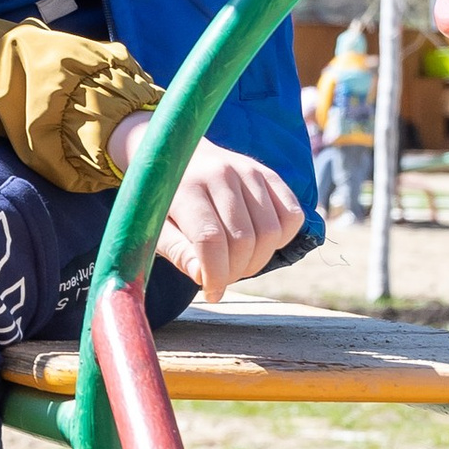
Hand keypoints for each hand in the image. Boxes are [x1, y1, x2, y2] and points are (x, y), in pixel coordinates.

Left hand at [108, 118, 299, 302]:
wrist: (174, 155)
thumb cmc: (164, 201)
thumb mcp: (156, 228)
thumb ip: (177, 252)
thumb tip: (203, 277)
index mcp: (186, 187)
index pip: (210, 239)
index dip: (216, 275)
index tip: (211, 293)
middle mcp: (220, 174)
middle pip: (244, 239)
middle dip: (236, 271)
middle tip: (222, 278)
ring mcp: (248, 171)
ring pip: (271, 231)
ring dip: (258, 260)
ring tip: (237, 264)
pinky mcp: (268, 174)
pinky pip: (292, 215)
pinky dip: (282, 240)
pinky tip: (259, 244)